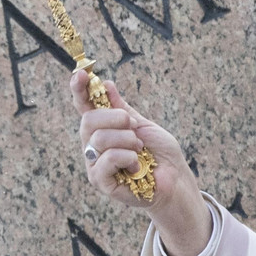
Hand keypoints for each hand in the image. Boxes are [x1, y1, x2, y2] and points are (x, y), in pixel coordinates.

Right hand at [69, 71, 211, 255]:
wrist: (175, 179)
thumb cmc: (159, 153)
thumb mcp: (142, 124)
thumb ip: (122, 108)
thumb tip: (105, 84)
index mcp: (102, 129)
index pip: (84, 106)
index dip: (79, 89)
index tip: (81, 73)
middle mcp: (93, 146)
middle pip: (88, 120)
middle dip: (116, 118)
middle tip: (134, 126)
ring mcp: (94, 164)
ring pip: (99, 139)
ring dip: (127, 139)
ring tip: (140, 149)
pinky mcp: (101, 182)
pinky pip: (106, 160)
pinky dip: (126, 157)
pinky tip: (136, 165)